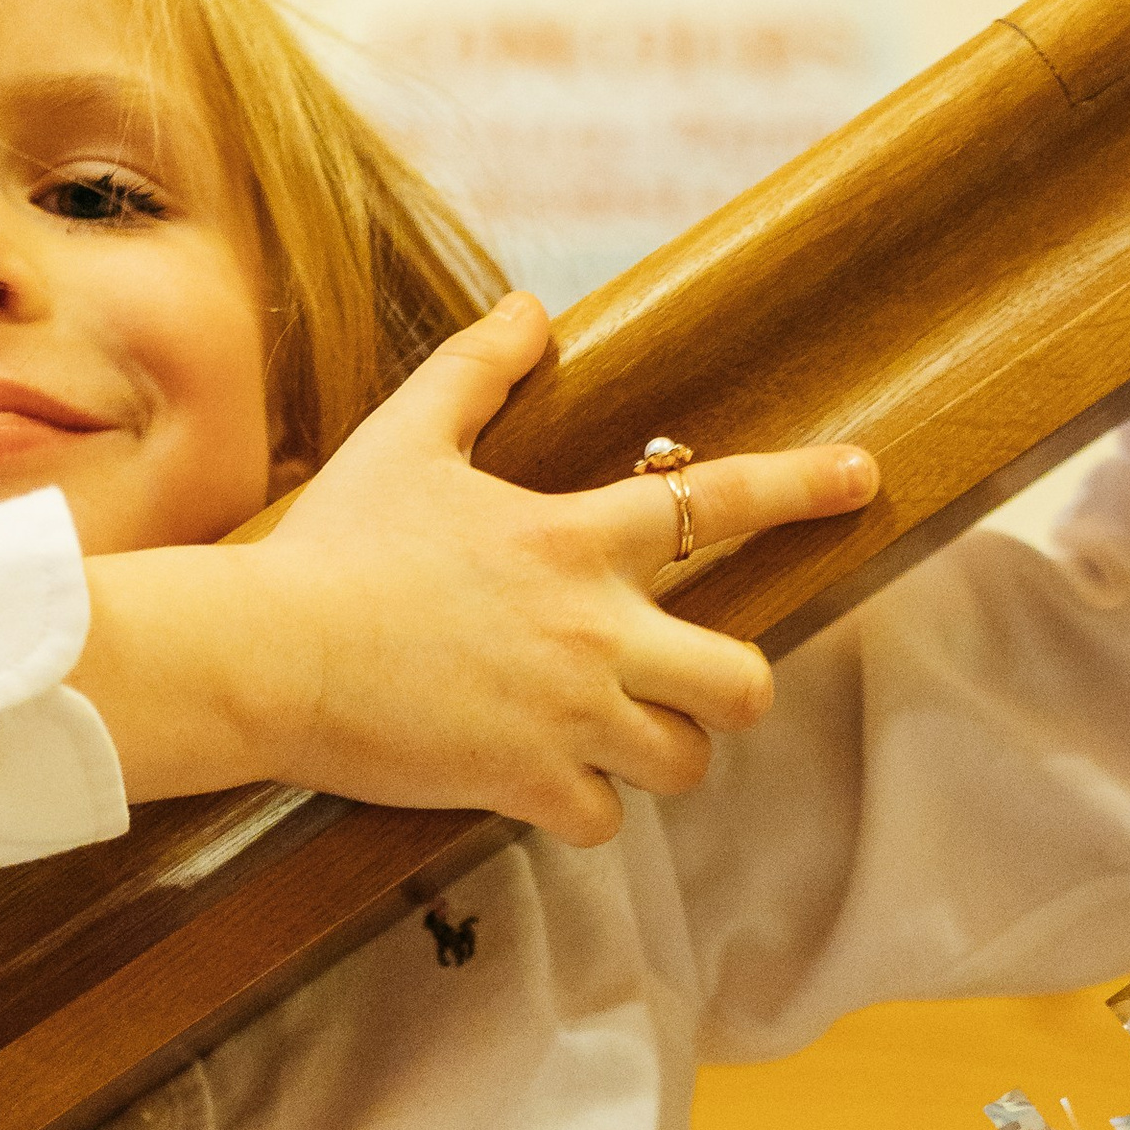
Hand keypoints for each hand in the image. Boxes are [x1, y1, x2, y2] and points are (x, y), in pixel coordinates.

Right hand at [72, 293, 875, 844]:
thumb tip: (531, 309)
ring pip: (684, 762)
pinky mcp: (525, 784)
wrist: (265, 655)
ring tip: (609, 742)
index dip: (803, 488)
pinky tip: (541, 787)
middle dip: (731, 691)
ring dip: (659, 755)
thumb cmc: (331, 546)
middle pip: (744, 682)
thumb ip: (477, 370)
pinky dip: (582, 810)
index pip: (719, 502)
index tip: (864, 480)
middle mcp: (595, 632)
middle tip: (690, 687)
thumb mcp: (406, 438)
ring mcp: (568, 716)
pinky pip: (603, 821)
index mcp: (576, 540)